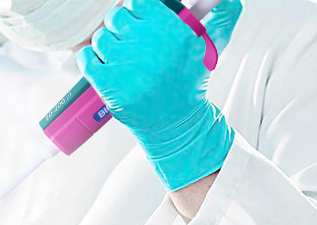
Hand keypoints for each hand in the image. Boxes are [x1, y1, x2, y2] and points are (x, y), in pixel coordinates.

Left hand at [78, 0, 243, 190]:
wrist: (175, 122)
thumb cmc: (189, 83)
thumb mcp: (212, 46)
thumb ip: (223, 16)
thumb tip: (230, 0)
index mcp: (169, 29)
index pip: (138, 2)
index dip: (136, 10)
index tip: (138, 21)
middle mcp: (145, 43)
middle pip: (116, 16)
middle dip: (120, 26)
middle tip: (129, 41)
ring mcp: (123, 62)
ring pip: (100, 37)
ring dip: (106, 45)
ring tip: (120, 58)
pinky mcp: (106, 82)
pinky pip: (86, 57)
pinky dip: (89, 58)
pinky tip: (101, 64)